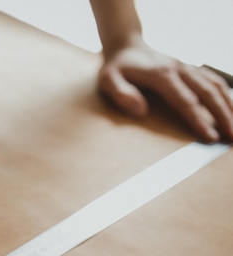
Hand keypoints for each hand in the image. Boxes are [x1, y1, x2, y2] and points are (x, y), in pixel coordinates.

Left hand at [96, 38, 232, 141]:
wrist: (126, 46)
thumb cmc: (116, 68)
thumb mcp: (108, 80)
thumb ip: (121, 94)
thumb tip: (140, 111)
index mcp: (162, 75)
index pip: (185, 101)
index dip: (199, 119)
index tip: (210, 136)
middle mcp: (179, 69)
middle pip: (207, 94)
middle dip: (222, 116)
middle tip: (232, 137)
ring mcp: (187, 68)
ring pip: (215, 86)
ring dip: (228, 106)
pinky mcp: (190, 69)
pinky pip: (213, 81)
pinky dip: (226, 94)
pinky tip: (232, 109)